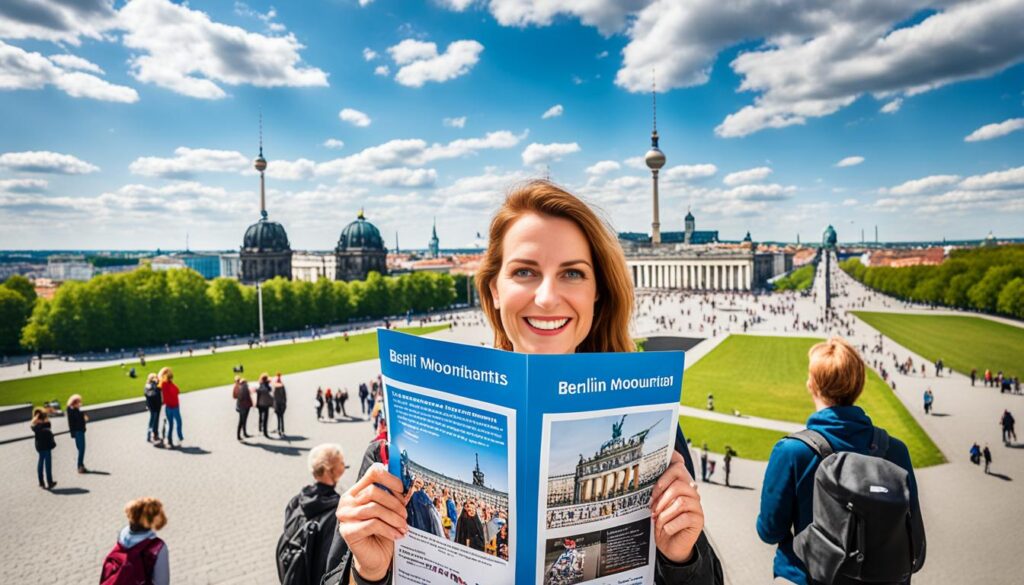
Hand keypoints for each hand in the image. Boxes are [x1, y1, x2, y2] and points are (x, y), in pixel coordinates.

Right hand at [336, 463, 407, 580]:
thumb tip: (408, 485)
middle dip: (394, 503)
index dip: (391, 479)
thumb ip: (394, 496)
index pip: (373, 472)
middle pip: (373, 490)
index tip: (403, 491)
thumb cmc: (384, 531)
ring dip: (393, 518)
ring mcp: (345, 516)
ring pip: (373, 508)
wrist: (377, 558)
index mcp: (358, 490)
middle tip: (405, 515)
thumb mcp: (390, 510)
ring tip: (403, 526)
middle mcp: (348, 500)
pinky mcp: (348, 531)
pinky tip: (397, 535)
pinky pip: (372, 524)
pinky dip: (388, 529)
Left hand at [650, 450, 703, 563]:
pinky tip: (666, 529)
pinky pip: (685, 518)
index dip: (665, 475)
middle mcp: (692, 493)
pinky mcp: (699, 520)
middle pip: (677, 486)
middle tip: (652, 509)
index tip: (653, 489)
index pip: (678, 468)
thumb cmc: (662, 523)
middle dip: (661, 498)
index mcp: (681, 485)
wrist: (670, 546)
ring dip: (665, 513)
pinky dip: (671, 524)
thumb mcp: (657, 505)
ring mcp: (697, 507)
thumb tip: (648, 481)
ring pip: (680, 502)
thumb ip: (658, 491)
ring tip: (658, 521)